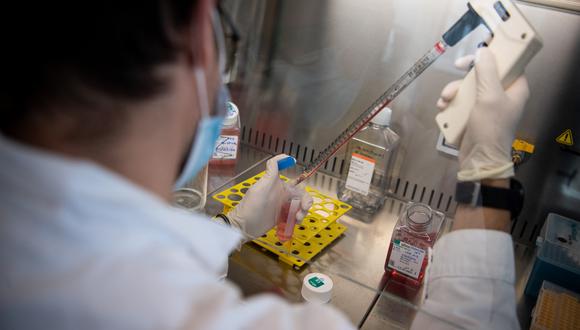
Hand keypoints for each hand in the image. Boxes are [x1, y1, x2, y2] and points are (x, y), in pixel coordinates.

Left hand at [228, 154, 312, 238]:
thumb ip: (269, 174)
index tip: (297, 168)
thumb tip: (277, 158)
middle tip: (303, 208)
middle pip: (300, 192)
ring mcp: (282, 205)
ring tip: (298, 218)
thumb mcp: (259, 189)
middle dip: (306, 199)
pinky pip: (295, 214)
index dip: (293, 169)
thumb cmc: (249, 208)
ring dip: (303, 210)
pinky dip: (298, 217)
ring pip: (300, 204)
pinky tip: (295, 222)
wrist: (243, 227)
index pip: (286, 172)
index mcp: (275, 184)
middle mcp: (280, 193)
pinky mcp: (282, 216)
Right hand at [437, 48, 529, 180]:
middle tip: (455, 71)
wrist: (479, 161)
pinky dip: (451, 104)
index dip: (490, 56)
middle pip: (483, 74)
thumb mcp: (489, 97)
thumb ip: (486, 71)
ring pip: (468, 88)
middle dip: (465, 76)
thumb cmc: (490, 129)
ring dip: (453, 91)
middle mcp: (502, 96)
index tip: (474, 54)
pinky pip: (460, 103)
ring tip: (444, 100)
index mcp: (515, 89)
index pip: (506, 64)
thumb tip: (483, 51)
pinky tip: (443, 108)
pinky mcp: (473, 117)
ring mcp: (487, 107)